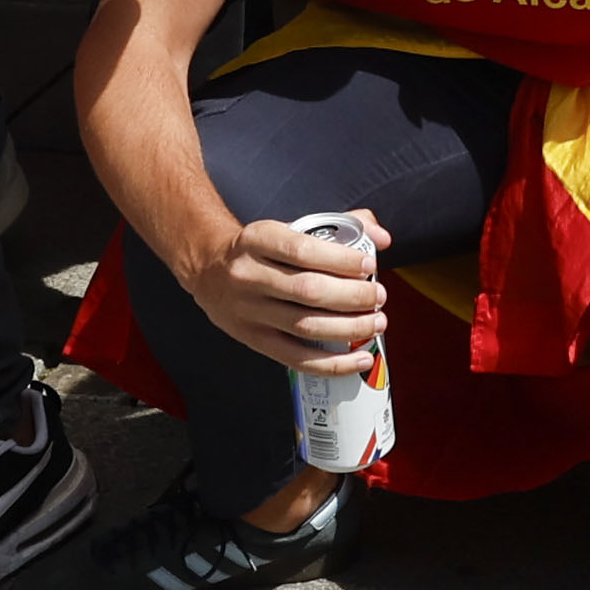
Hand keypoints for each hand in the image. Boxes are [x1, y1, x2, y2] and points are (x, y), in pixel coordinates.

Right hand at [185, 207, 393, 374]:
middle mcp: (249, 275)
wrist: (207, 268)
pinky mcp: (253, 339)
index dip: (341, 259)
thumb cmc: (262, 249)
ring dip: (349, 328)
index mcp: (258, 239)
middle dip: (353, 296)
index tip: (368, 264)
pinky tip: (360, 359)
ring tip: (377, 322)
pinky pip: (296, 358)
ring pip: (305, 326)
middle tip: (378, 296)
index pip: (303, 249)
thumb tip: (382, 238)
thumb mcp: (288, 227)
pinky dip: (333, 363)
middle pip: (308, 290)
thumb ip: (339, 226)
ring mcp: (248, 311)